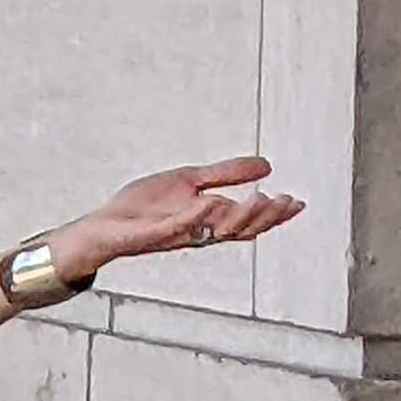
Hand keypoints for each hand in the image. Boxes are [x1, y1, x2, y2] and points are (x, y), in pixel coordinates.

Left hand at [57, 157, 304, 281]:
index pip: (248, 220)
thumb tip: (266, 166)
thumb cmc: (143, 207)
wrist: (103, 224)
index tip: (297, 202)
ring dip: (239, 216)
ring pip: (214, 231)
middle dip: (265, 216)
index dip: (274, 215)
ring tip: (260, 197)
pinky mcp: (148, 235)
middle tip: (286, 201)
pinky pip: (173, 229)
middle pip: (239, 229)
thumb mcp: (189, 180)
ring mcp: (174, 234)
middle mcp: (197, 231)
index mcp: (208, 219)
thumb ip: (224, 175)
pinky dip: (191, 217)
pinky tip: (207, 202)